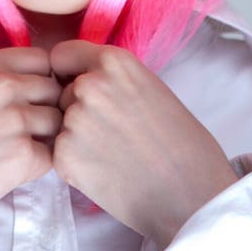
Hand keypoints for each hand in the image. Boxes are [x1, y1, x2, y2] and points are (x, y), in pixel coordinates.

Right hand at [0, 47, 61, 244]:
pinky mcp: (20, 157)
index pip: (43, 60)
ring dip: (43, 139)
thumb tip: (33, 82)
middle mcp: (1, 84)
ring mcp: (13, 119)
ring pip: (57, 122)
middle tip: (21, 132)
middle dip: (45, 109)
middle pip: (54, 90)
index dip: (41, 81)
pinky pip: (51, 157)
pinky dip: (37, 167)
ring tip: (12, 152)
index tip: (29, 99)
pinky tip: (8, 172)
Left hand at [50, 40, 238, 250]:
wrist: (192, 195)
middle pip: (61, 91)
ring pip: (59, 122)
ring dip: (75, 136)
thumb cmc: (183, 144)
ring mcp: (74, 120)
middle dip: (75, 107)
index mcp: (114, 62)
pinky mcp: (65, 156)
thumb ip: (114, 79)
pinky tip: (105, 172)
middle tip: (108, 132)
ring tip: (111, 154)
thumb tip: (83, 78)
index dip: (69, 72)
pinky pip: (58, 152)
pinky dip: (75, 163)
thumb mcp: (151, 87)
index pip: (62, 54)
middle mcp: (89, 84)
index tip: (78, 87)